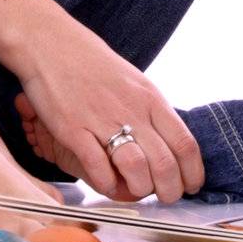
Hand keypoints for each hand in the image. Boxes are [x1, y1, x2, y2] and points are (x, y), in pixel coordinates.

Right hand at [11, 7, 203, 202]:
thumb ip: (150, 112)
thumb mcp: (134, 82)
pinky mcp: (73, 129)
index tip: (190, 185)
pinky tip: (106, 183)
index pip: (185, 144)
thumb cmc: (92, 63)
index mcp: (150, 99)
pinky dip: (106, 184)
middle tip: (164, 197)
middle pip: (165, 164)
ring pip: (135, 169)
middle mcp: (131, 111)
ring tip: (135, 191)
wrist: (50, 44)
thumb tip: (167, 143)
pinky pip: (97, 167)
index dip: (192, 173)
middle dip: (169, 191)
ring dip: (139, 189)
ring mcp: (101, 120)